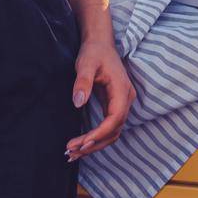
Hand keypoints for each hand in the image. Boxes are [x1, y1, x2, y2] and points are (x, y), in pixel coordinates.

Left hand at [65, 37, 135, 161]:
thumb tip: (78, 102)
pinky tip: (81, 145)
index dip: (100, 133)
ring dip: (95, 145)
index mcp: (122, 90)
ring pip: (112, 132)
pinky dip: (96, 138)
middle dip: (94, 144)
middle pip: (114, 130)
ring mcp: (121, 103)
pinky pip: (108, 127)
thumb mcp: (85, 63)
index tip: (83, 143)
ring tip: (73, 153)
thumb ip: (82, 82)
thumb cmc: (94, 52)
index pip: (115, 118)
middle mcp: (126, 99)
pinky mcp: (114, 106)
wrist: (100, 44)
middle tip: (72, 153)